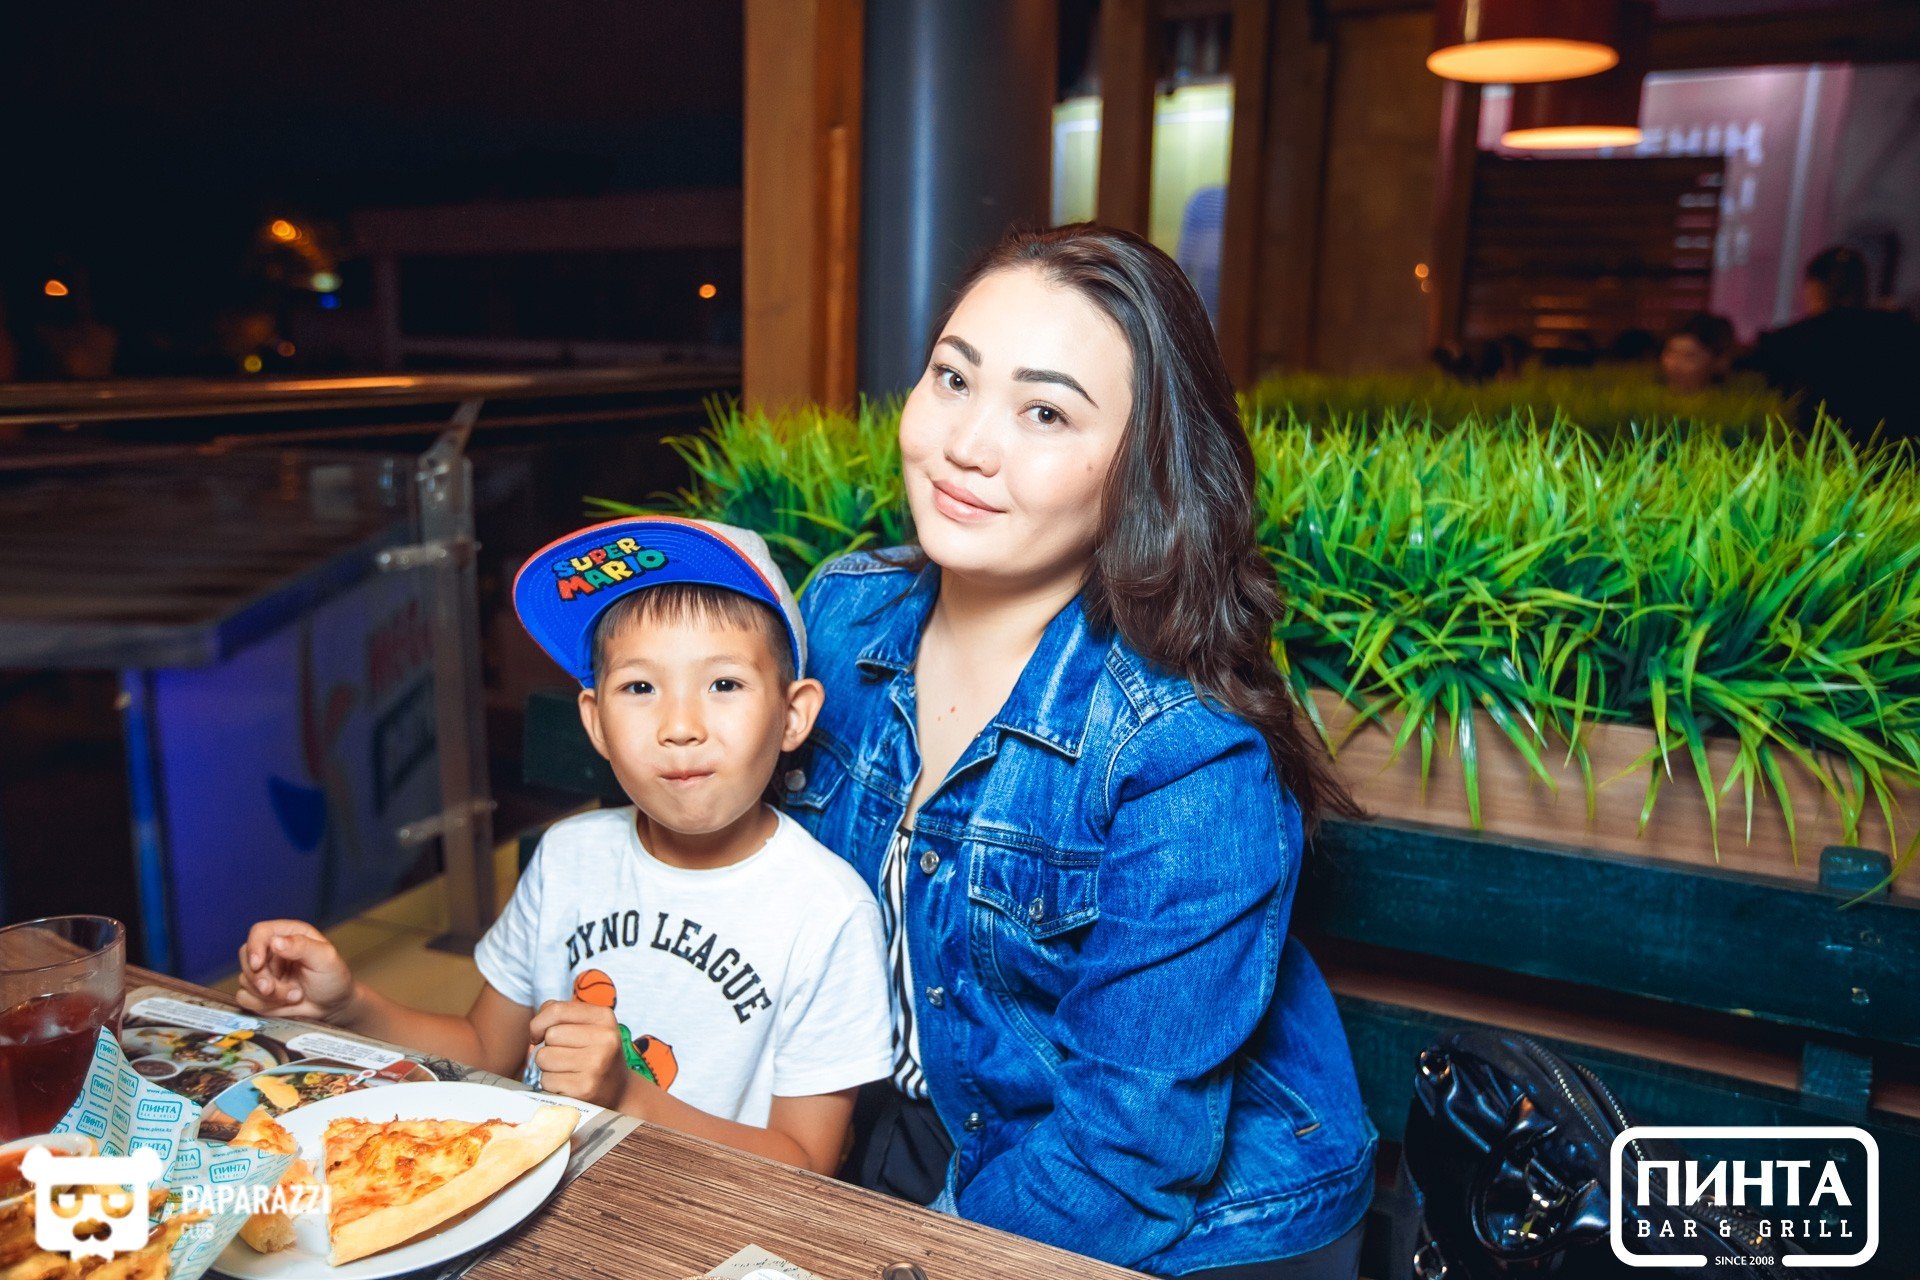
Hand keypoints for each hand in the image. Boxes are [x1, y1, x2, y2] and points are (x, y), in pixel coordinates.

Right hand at [235, 920, 357, 1022]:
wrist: (333, 1006)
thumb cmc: (333, 978)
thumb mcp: (325, 959)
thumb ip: (302, 946)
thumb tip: (276, 941)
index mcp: (289, 934)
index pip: (259, 932)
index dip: (254, 947)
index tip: (258, 965)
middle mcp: (272, 950)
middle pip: (247, 958)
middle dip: (260, 978)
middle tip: (275, 990)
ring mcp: (264, 971)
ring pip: (245, 980)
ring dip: (268, 995)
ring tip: (295, 995)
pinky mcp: (258, 991)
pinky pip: (244, 998)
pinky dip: (262, 1005)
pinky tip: (283, 1003)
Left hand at [528, 1000, 634, 1112]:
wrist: (619, 1089)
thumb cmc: (595, 1052)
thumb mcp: (589, 1025)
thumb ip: (560, 1016)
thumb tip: (534, 1032)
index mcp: (604, 1017)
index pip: (557, 1010)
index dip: (538, 1023)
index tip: (539, 1035)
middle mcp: (605, 1038)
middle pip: (550, 1035)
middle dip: (547, 1047)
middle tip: (563, 1056)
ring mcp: (596, 1064)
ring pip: (544, 1058)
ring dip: (546, 1066)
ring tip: (565, 1069)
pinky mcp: (585, 1088)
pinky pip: (546, 1080)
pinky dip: (550, 1084)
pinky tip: (568, 1084)